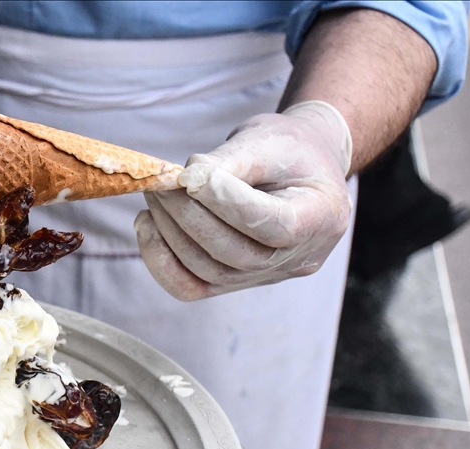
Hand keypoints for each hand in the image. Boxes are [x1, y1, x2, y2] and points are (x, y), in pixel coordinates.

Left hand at [135, 101, 352, 300]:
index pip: (274, 224)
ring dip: (170, 233)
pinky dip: (160, 260)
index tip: (191, 176)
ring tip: (155, 196)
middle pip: (236, 253)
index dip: (228, 203)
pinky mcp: (233, 282)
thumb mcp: (268, 139)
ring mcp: (266, 277)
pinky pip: (190, 287)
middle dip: (189, 216)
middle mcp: (298, 258)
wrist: (297, 167)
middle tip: (160, 183)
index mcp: (323, 217)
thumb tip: (185, 179)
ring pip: (209, 271)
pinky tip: (147, 226)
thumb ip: (230, 160)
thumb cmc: (288, 148)